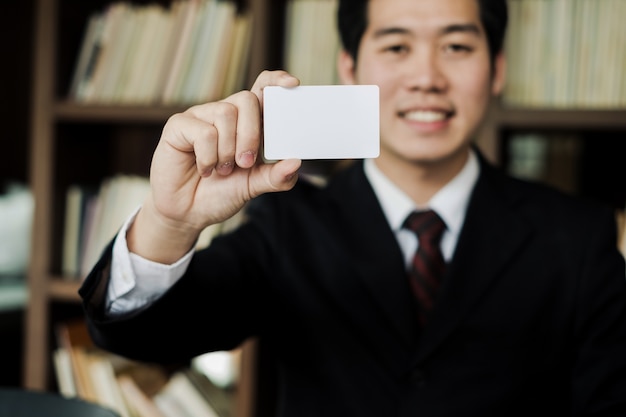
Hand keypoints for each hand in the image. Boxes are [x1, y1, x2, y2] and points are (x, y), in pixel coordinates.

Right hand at [128, 71, 301, 261]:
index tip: (293, 85)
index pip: (262, 89)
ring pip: (225, 114)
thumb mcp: (253, 186)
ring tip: (222, 169)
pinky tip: (205, 170)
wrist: (188, 213)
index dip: (276, 81)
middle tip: (245, 163)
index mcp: (246, 123)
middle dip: (251, 135)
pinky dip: (208, 156)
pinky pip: (203, 131)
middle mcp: (224, 114)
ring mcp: (200, 117)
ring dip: (228, 149)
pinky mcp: (178, 125)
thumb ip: (276, 176)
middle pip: (247, 99)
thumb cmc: (220, 194)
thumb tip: (296, 162)